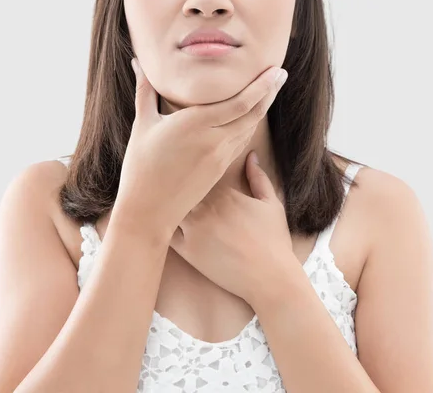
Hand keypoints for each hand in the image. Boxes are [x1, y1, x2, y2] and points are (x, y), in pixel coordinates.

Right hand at [115, 58, 288, 237]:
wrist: (149, 209)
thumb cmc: (141, 167)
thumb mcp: (143, 125)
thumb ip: (145, 91)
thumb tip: (138, 63)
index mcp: (195, 124)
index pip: (240, 102)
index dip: (261, 86)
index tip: (275, 70)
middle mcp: (214, 140)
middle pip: (252, 113)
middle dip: (269, 93)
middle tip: (281, 74)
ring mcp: (220, 157)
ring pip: (249, 129)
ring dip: (262, 109)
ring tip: (270, 91)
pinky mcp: (220, 169)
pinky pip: (240, 143)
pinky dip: (249, 127)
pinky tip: (251, 118)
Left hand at [169, 151, 297, 306]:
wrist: (270, 277)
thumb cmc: (274, 240)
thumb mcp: (271, 204)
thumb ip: (258, 177)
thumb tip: (251, 154)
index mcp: (225, 192)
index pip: (198, 171)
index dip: (190, 168)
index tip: (186, 166)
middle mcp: (206, 207)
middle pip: (179, 186)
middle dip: (174, 181)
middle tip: (165, 178)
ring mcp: (194, 229)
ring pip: (169, 206)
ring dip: (165, 201)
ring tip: (158, 198)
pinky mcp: (187, 250)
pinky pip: (165, 232)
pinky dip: (161, 225)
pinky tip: (160, 222)